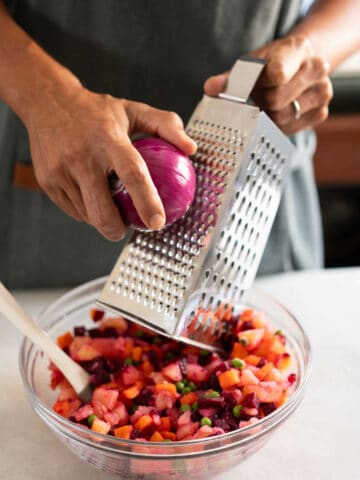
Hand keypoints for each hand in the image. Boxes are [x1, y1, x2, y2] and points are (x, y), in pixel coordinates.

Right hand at [26, 88, 196, 240]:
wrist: (46, 101)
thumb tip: (192, 148)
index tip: (157, 223)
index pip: (132, 174)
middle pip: (102, 211)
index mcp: (108, 138)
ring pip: (88, 215)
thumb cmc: (97, 110)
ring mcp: (60, 171)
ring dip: (102, 218)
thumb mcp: (134, 110)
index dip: (147, 202)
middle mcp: (82, 156)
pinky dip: (86, 212)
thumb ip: (166, 125)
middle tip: (128, 226)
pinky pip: (73, 211)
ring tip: (109, 203)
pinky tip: (91, 196)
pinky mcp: (47, 181)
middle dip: (118, 230)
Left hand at [204, 35, 332, 134]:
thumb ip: (230, 78)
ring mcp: (322, 91)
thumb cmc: (268, 65)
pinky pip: (291, 128)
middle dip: (259, 103)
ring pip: (283, 117)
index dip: (257, 85)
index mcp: (298, 48)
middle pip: (276, 100)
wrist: (298, 65)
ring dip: (267, 116)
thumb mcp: (250, 65)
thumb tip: (210, 88)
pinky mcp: (321, 112)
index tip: (250, 85)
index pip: (276, 74)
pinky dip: (279, 125)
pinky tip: (277, 112)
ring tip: (265, 104)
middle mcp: (316, 68)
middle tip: (255, 98)